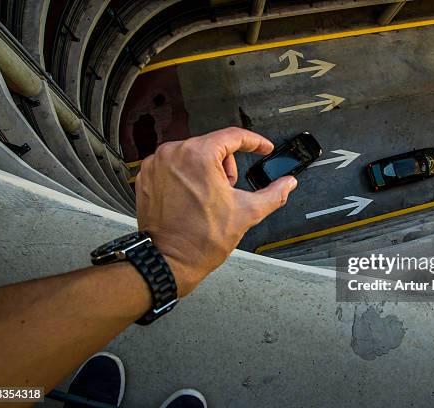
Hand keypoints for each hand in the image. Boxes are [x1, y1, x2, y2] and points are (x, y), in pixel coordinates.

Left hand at [135, 127, 297, 295]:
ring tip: (208, 199)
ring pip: (192, 154)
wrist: (169, 261)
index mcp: (198, 155)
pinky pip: (173, 166)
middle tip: (228, 192)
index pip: (233, 136)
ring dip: (206, 171)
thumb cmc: (200, 240)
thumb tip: (287, 184)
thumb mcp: (247, 213)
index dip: (254, 142)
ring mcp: (156, 164)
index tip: (263, 148)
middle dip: (226, 167)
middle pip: (212, 146)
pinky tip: (191, 199)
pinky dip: (186, 177)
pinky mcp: (146, 176)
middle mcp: (173, 153)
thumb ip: (273, 194)